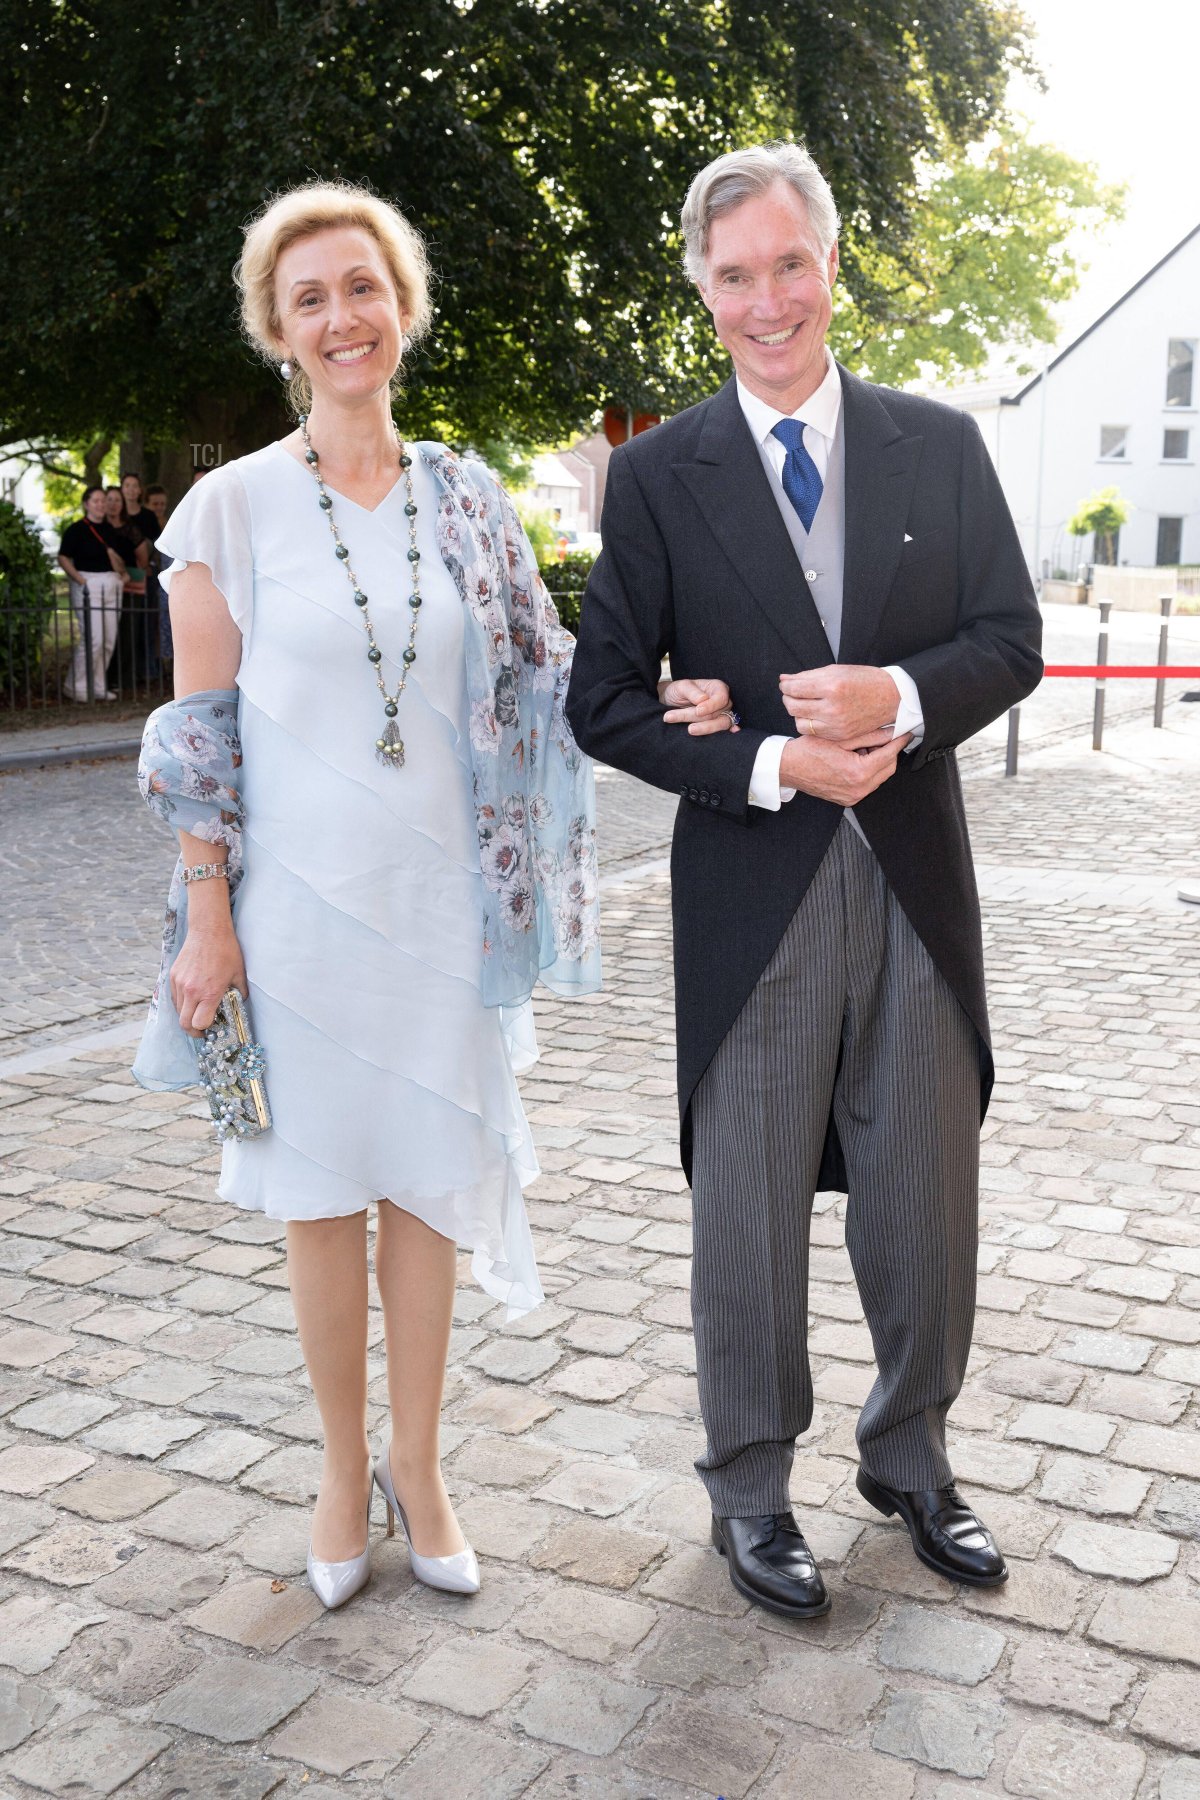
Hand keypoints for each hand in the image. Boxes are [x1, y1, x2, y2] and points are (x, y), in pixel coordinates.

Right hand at [170, 923, 247, 1035]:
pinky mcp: (173, 976)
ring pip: (178, 1011)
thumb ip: (239, 994)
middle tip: (202, 1030)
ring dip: (187, 1016)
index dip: (205, 1029)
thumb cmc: (226, 951)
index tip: (211, 1028)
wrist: (208, 930)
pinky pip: (174, 998)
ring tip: (198, 1012)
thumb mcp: (239, 975)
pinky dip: (182, 1004)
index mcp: (209, 992)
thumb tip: (240, 1005)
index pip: (199, 1024)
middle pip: (184, 1023)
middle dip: (193, 1031)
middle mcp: (191, 990)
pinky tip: (192, 999)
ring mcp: (179, 983)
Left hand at [661, 677, 739, 734]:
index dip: (711, 706)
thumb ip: (692, 692)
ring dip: (704, 728)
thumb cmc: (679, 691)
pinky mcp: (717, 726)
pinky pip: (722, 732)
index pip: (721, 698)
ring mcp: (722, 715)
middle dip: (700, 720)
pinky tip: (728, 736)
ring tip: (690, 730)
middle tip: (686, 726)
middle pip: (716, 714)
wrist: (672, 701)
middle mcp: (723, 702)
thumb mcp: (682, 687)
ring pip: (718, 724)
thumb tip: (703, 699)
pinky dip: (723, 735)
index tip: (698, 711)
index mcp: (718, 688)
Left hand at [779, 664, 900, 740]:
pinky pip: (812, 732)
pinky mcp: (839, 735)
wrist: (892, 698)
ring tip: (804, 704)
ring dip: (797, 712)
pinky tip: (814, 715)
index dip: (785, 685)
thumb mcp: (837, 670)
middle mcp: (833, 707)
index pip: (795, 688)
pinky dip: (808, 723)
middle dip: (788, 698)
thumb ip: (808, 676)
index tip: (785, 683)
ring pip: (799, 722)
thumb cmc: (865, 680)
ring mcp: (836, 724)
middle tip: (791, 692)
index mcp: (832, 686)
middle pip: (793, 706)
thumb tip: (784, 678)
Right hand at [779, 732, 911, 806]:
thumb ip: (869, 736)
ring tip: (866, 746)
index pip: (889, 755)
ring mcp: (853, 797)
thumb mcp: (841, 738)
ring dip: (879, 761)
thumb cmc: (808, 751)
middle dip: (889, 752)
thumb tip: (891, 731)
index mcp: (858, 773)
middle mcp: (858, 789)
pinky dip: (868, 771)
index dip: (898, 742)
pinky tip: (858, 758)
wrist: (788, 768)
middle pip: (888, 769)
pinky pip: (867, 784)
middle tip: (885, 737)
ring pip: (879, 777)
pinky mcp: (848, 799)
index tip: (905, 733)